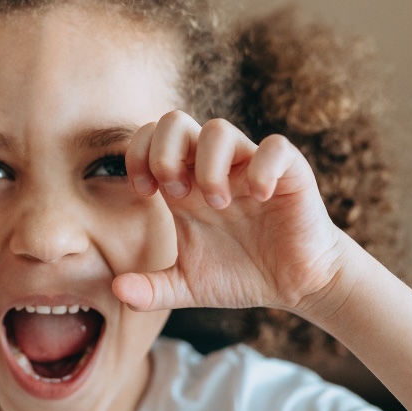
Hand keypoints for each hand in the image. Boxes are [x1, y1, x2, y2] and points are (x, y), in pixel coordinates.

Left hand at [112, 111, 345, 314]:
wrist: (296, 285)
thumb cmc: (240, 274)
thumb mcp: (187, 287)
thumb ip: (151, 290)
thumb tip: (115, 290)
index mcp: (184, 183)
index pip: (149, 138)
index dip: (136, 156)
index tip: (145, 192)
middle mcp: (213, 167)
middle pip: (175, 121)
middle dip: (165, 152)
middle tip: (177, 192)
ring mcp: (249, 166)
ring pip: (218, 129)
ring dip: (208, 165)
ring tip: (217, 203)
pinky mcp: (288, 173)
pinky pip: (274, 147)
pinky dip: (262, 168)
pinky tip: (259, 197)